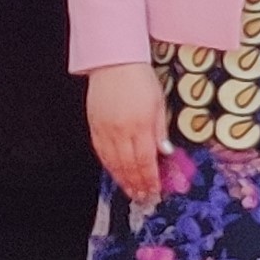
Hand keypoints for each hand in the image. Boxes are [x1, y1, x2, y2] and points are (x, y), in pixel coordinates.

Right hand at [87, 61, 165, 205]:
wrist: (114, 62)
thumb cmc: (140, 79)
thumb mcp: (158, 103)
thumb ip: (160, 130)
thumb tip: (165, 153)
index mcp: (140, 125)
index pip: (146, 160)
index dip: (150, 179)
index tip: (155, 190)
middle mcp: (121, 130)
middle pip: (129, 165)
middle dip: (137, 184)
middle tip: (143, 197)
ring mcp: (105, 129)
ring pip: (113, 162)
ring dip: (123, 180)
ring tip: (130, 191)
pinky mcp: (94, 125)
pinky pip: (101, 152)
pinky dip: (108, 165)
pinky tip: (114, 173)